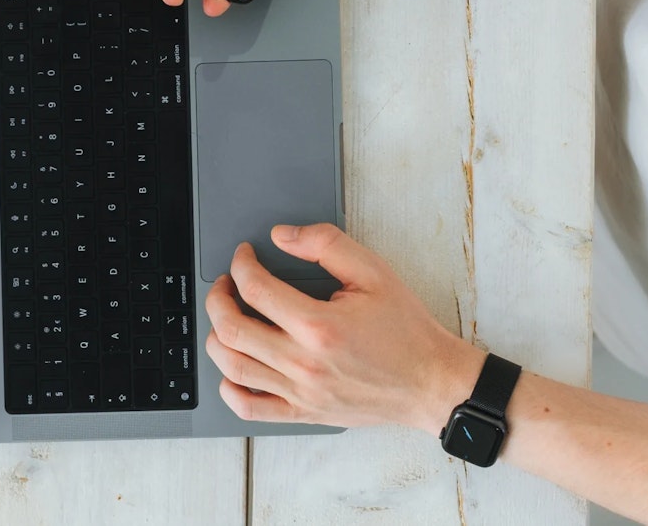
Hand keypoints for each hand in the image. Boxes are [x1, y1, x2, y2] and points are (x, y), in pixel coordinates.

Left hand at [205, 223, 483, 432]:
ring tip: (226, 319)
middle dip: (217, 298)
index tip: (245, 256)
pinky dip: (229, 389)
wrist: (431, 381)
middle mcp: (304, 363)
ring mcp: (301, 392)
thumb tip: (282, 236)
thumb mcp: (374, 272)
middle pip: (232, 329)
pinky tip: (233, 369)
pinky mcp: (304, 412)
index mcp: (320, 326)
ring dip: (217, 338)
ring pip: (232, 368)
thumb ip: (326, 245)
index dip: (241, 264)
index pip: (256, 289)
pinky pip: (249, 408)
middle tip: (225, 283)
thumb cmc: (407, 331)